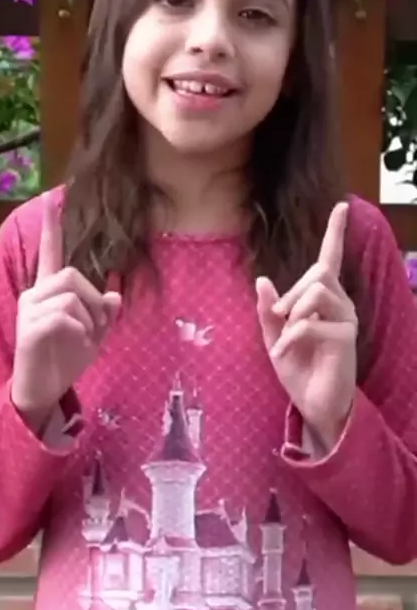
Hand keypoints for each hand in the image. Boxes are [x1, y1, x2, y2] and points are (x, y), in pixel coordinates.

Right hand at [11, 193, 120, 430]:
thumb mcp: (93, 335)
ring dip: (89, 319)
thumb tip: (116, 297)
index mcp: (49, 292)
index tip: (52, 199)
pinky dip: (80, 332)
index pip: (49, 253)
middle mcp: (35, 295)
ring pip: (72, 296)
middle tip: (97, 327)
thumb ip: (105, 315)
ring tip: (85, 339)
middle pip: (72, 275)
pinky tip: (74, 346)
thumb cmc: (65, 359)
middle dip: (94, 300)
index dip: (51, 228)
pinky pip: (65, 316)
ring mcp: (29, 311)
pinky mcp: (29, 329)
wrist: (42, 391)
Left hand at [256, 202, 357, 451]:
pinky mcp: (345, 338)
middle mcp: (340, 303)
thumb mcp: (273, 335)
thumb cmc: (297, 367)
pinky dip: (290, 336)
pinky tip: (285, 351)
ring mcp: (346, 319)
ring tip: (285, 337)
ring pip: (317, 291)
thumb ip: (268, 309)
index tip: (342, 206)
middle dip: (291, 291)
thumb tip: (262, 280)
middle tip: (278, 317)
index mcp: (323, 298)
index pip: (331, 258)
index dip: (335, 232)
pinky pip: (311, 322)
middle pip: (318, 271)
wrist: (313, 404)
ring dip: (292, 312)